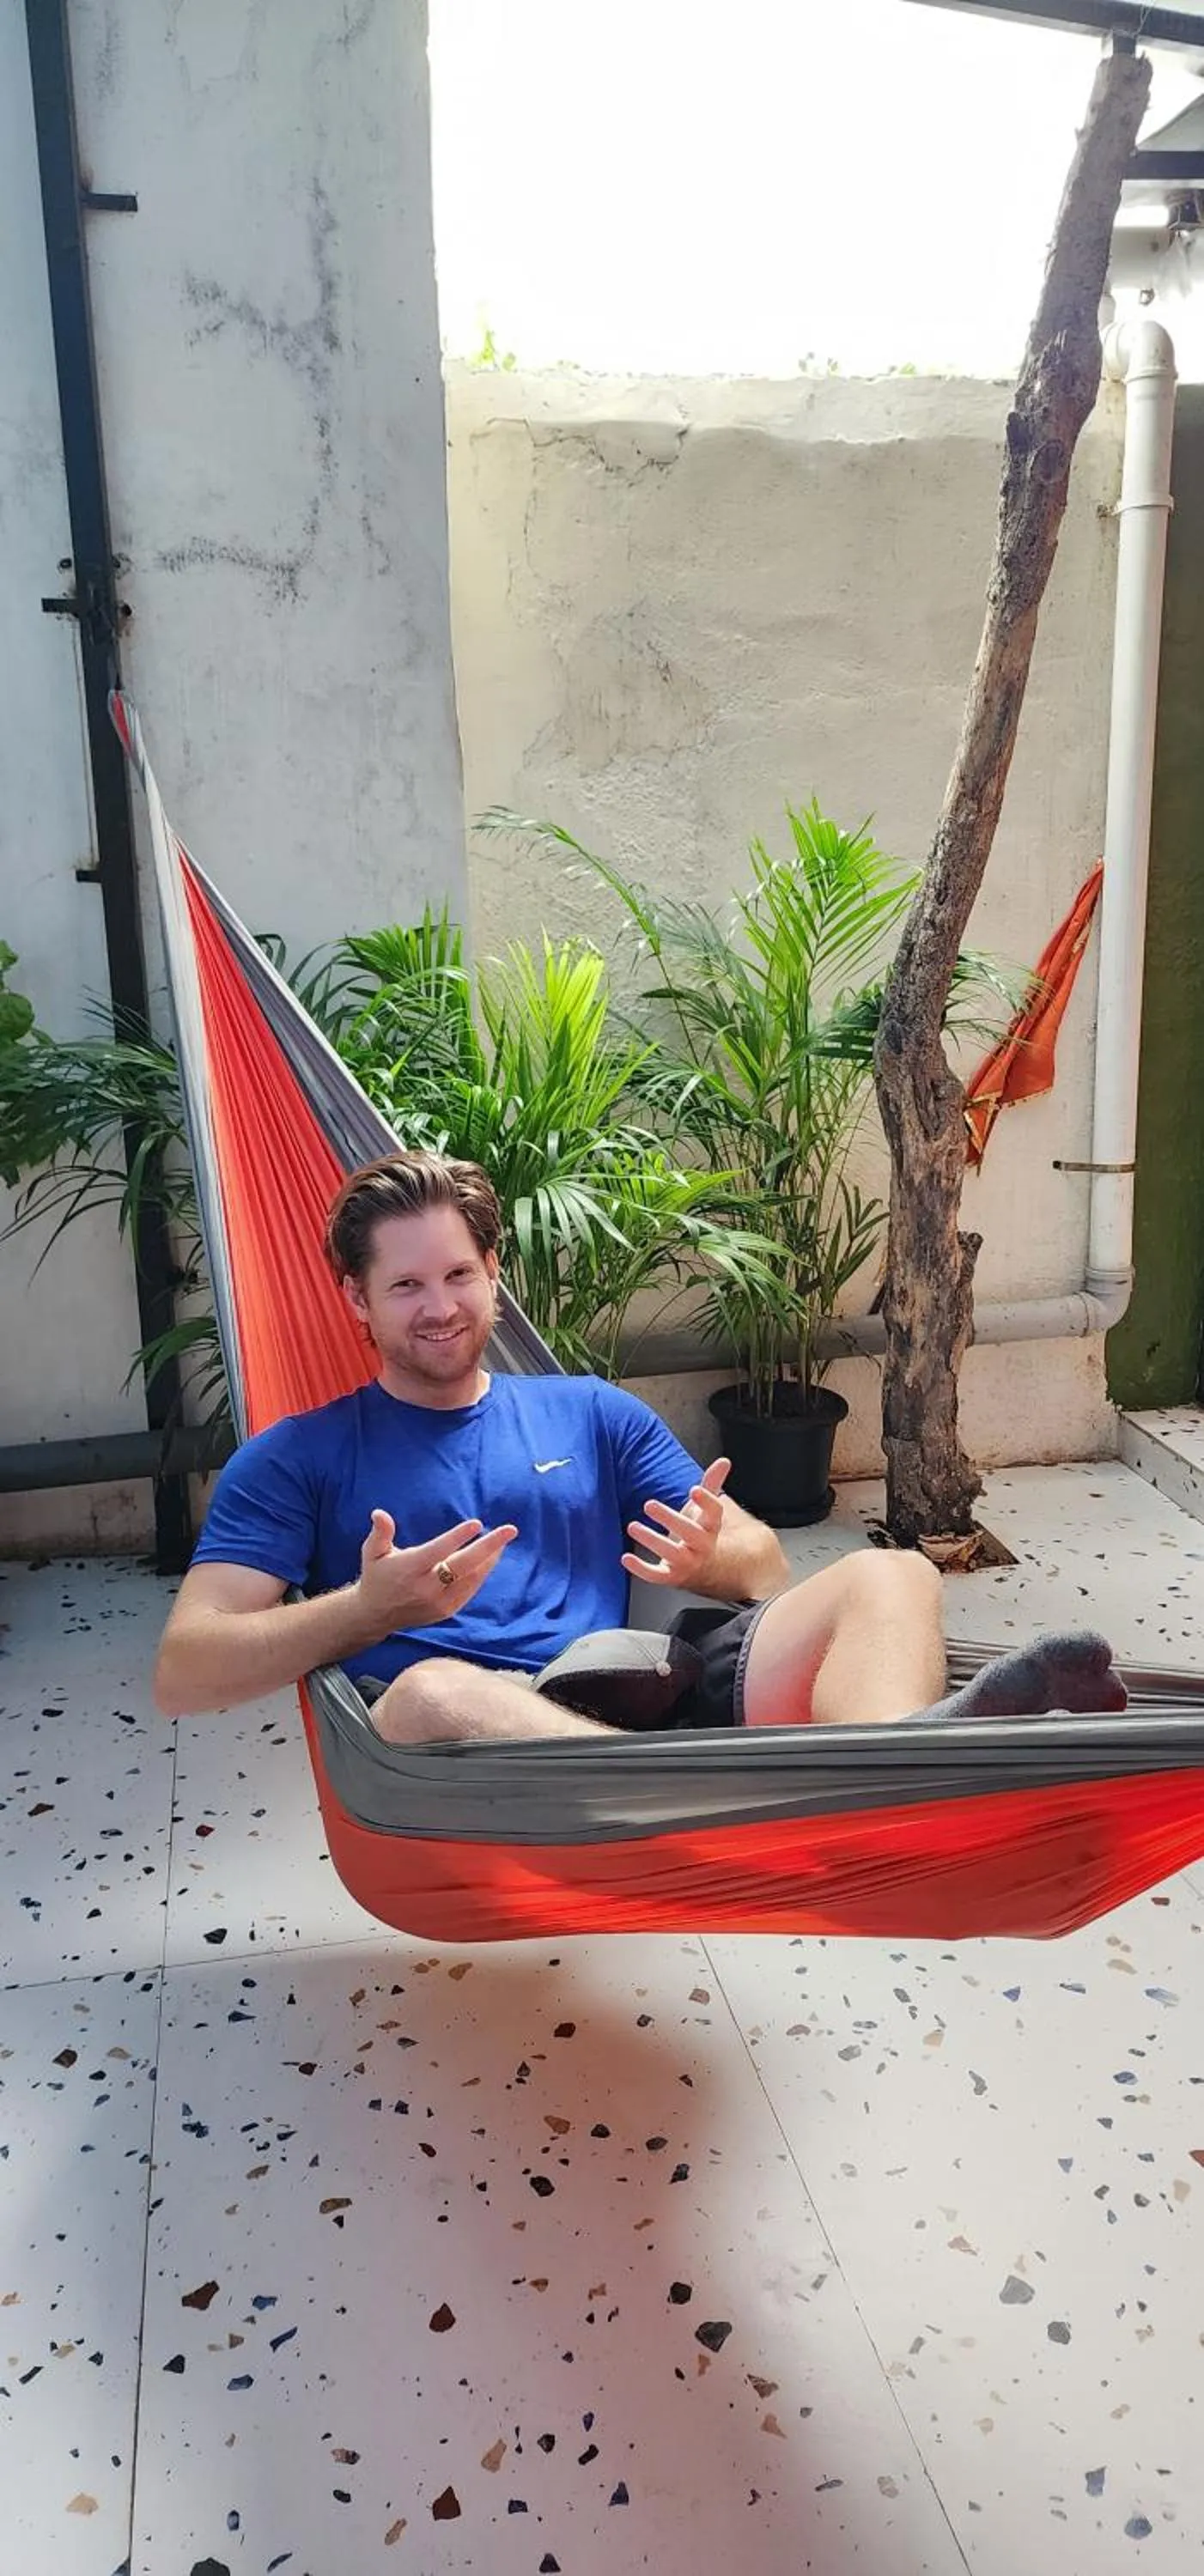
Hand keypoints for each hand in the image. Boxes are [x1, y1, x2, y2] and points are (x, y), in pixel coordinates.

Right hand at [354, 1508, 517, 1642]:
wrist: (376, 1615)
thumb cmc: (377, 1575)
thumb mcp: (371, 1552)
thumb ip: (380, 1533)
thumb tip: (379, 1513)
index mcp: (408, 1570)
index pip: (437, 1551)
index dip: (457, 1537)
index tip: (477, 1523)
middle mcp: (425, 1588)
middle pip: (464, 1565)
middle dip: (490, 1546)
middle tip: (510, 1530)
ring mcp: (438, 1602)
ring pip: (472, 1578)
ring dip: (490, 1558)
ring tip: (503, 1540)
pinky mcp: (447, 1610)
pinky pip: (470, 1589)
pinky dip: (482, 1572)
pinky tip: (490, 1558)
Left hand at [622, 1457, 730, 1590]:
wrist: (707, 1569)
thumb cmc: (702, 1533)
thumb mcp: (707, 1510)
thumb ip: (712, 1484)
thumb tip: (724, 1461)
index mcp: (711, 1527)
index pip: (714, 1513)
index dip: (706, 1502)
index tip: (694, 1490)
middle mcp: (702, 1546)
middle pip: (691, 1533)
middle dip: (671, 1519)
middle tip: (649, 1504)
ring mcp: (687, 1563)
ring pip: (672, 1554)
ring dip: (652, 1540)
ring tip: (633, 1526)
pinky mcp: (672, 1577)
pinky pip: (657, 1576)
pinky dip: (641, 1569)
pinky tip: (626, 1558)